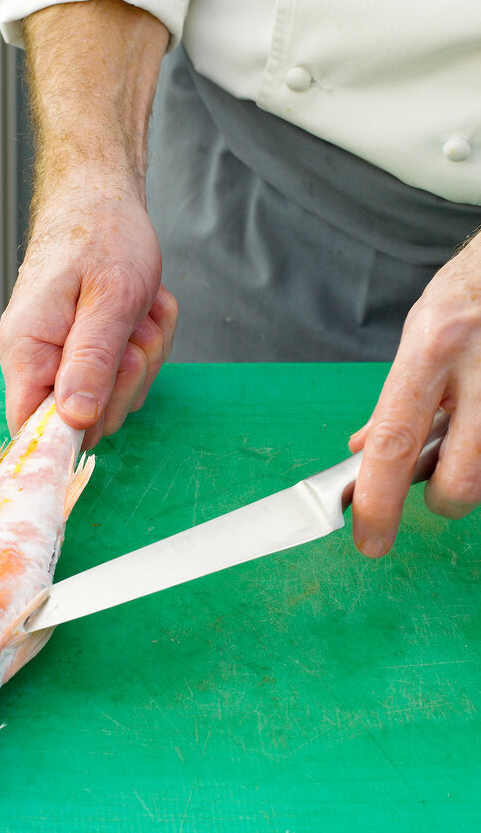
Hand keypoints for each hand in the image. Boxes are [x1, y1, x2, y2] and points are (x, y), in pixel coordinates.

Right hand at [0, 0, 172, 445]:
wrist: (100, 198)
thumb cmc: (100, 235)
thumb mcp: (110, 297)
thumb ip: (91, 361)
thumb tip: (73, 420)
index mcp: (27, 350)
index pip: (31, 428)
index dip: (69, 434)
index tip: (106, 404)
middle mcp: (37, 363)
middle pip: (88, 421)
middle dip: (128, 378)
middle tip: (134, 328)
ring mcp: (64, 362)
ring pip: (117, 399)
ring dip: (144, 355)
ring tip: (137, 308)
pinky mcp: (88, 357)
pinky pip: (129, 377)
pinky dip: (147, 343)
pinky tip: (140, 309)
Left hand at [349, 229, 480, 555]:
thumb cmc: (472, 294)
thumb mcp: (421, 335)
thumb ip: (398, 397)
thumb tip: (363, 450)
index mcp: (431, 350)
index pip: (393, 442)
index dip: (378, 500)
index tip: (369, 537)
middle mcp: (477, 368)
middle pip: (462, 478)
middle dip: (446, 499)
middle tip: (439, 484)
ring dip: (475, 470)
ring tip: (470, 429)